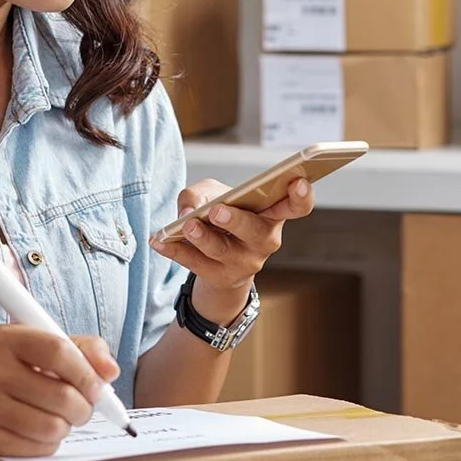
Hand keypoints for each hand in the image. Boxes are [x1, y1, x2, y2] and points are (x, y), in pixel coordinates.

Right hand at [0, 323, 118, 456]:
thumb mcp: (29, 344)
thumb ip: (77, 348)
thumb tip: (111, 371)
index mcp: (6, 339)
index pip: (59, 351)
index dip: (88, 373)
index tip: (98, 386)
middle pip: (63, 397)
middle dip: (84, 407)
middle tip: (82, 407)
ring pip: (53, 428)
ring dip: (65, 427)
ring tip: (57, 418)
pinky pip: (36, 448)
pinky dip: (48, 443)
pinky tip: (37, 430)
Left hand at [150, 177, 316, 321]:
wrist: (219, 260)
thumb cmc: (224, 215)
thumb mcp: (214, 193)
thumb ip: (201, 192)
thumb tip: (188, 210)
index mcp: (272, 214)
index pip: (297, 207)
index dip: (302, 196)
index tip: (298, 182)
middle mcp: (264, 241)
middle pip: (254, 231)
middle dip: (236, 221)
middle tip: (218, 211)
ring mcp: (243, 263)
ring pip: (221, 250)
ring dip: (202, 238)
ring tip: (187, 226)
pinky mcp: (219, 278)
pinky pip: (194, 263)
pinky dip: (174, 250)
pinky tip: (158, 241)